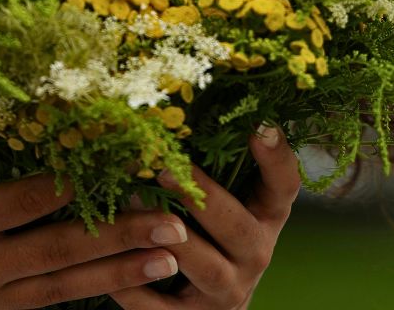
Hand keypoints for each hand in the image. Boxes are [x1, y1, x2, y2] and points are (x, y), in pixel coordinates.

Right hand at [0, 116, 187, 309]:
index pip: (31, 198)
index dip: (82, 178)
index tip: (127, 157)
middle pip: (62, 249)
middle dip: (123, 235)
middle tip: (178, 223)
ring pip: (61, 285)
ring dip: (118, 271)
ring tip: (171, 259)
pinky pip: (38, 306)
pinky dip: (80, 296)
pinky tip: (115, 288)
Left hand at [111, 125, 300, 309]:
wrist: (210, 303)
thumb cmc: (213, 230)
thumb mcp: (229, 197)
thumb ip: (218, 162)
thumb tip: (179, 104)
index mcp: (267, 217)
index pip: (284, 186)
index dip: (276, 157)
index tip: (260, 124)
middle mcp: (256, 254)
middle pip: (238, 228)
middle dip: (202, 197)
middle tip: (165, 168)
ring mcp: (228, 292)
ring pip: (202, 267)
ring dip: (166, 236)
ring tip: (132, 203)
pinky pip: (160, 307)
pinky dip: (132, 283)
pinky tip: (109, 257)